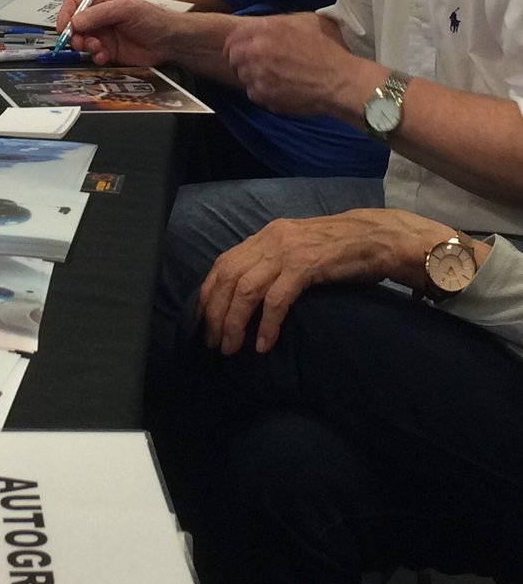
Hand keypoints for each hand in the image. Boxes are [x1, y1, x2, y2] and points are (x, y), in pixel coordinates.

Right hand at [55, 0, 175, 65]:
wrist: (168, 42)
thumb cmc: (153, 18)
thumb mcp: (125, 9)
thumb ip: (99, 14)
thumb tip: (76, 20)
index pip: (75, 3)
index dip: (66, 14)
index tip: (64, 26)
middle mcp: (99, 16)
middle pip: (75, 24)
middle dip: (74, 34)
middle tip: (79, 41)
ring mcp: (103, 33)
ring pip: (82, 40)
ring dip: (85, 46)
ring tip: (96, 47)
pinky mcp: (107, 50)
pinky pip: (93, 54)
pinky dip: (95, 56)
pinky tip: (103, 55)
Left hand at [197, 207, 449, 355]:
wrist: (379, 237)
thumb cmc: (342, 251)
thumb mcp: (299, 251)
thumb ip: (274, 264)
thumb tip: (249, 295)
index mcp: (266, 235)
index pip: (223, 263)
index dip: (209, 293)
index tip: (204, 321)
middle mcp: (271, 239)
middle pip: (228, 277)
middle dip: (216, 313)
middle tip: (214, 342)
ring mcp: (288, 251)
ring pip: (246, 289)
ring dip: (234, 322)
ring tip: (232, 348)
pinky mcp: (307, 265)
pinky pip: (276, 299)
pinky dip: (266, 324)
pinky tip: (264, 345)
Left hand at [223, 12, 371, 118]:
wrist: (339, 80)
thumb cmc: (327, 50)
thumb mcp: (303, 22)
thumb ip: (276, 23)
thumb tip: (260, 27)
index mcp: (265, 29)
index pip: (233, 38)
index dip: (235, 45)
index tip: (239, 50)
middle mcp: (256, 50)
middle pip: (232, 57)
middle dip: (241, 61)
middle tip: (255, 66)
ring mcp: (257, 73)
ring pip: (242, 76)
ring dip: (253, 77)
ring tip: (275, 77)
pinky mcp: (263, 94)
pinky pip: (253, 93)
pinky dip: (263, 93)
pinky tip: (281, 89)